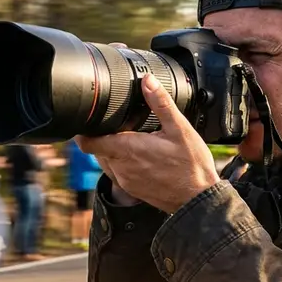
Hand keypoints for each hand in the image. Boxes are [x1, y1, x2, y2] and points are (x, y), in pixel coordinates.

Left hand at [75, 70, 219, 213]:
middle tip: (119, 124)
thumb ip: (161, 104)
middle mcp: (121, 167)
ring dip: (113, 150)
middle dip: (103, 136)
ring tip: (132, 139)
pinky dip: (122, 162)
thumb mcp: (180, 129)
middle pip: (97, 149)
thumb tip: (148, 82)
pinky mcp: (131, 190)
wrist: (198, 200)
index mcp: (128, 150)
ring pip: (107, 161)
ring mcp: (125, 181)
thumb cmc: (191, 167)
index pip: (89, 142)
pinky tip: (140, 156)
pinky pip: (117, 172)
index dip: (84, 131)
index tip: (89, 120)